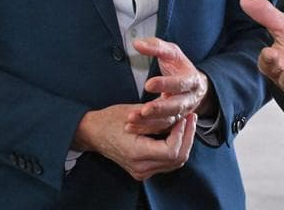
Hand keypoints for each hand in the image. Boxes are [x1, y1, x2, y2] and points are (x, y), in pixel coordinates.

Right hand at [73, 105, 195, 180]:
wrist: (93, 133)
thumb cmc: (110, 119)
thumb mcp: (135, 112)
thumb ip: (159, 115)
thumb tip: (180, 112)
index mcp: (136, 153)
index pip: (171, 150)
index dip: (182, 133)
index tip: (184, 117)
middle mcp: (140, 167)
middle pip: (177, 159)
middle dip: (188, 137)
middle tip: (191, 118)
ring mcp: (142, 171)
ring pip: (175, 162)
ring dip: (184, 142)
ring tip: (186, 122)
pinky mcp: (143, 170)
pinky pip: (167, 162)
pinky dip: (175, 147)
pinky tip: (177, 131)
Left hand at [126, 37, 211, 135]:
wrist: (193, 86)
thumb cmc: (180, 66)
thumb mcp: (172, 53)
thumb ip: (156, 47)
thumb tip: (137, 44)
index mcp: (192, 80)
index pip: (181, 83)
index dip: (166, 84)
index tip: (148, 84)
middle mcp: (189, 99)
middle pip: (177, 106)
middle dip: (160, 108)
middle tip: (144, 110)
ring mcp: (182, 113)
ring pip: (168, 120)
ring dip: (150, 121)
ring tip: (132, 118)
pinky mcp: (173, 121)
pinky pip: (160, 128)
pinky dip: (145, 128)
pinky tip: (130, 126)